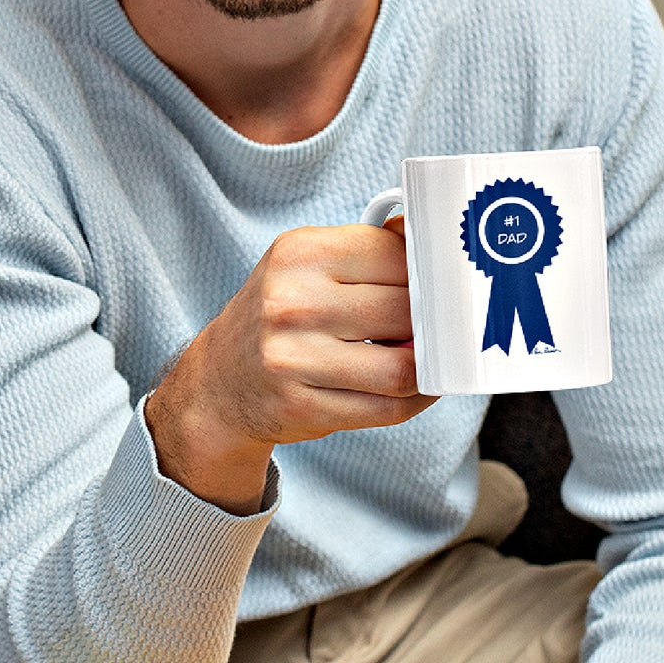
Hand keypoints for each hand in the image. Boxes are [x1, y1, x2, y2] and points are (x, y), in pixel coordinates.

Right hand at [146, 222, 432, 511]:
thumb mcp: (307, 266)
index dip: (430, 275)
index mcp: (298, 253)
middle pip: (407, 312)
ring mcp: (292, 358)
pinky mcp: (302, 406)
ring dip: (426, 368)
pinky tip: (408, 388)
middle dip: (431, 324)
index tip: (440, 287)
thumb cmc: (279, 317)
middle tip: (434, 328)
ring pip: (404, 368)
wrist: (220, 380)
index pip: (398, 256)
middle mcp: (290, 302)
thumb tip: (443, 254)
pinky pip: (388, 409)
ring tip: (422, 360)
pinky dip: (413, 400)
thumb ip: (369, 253)